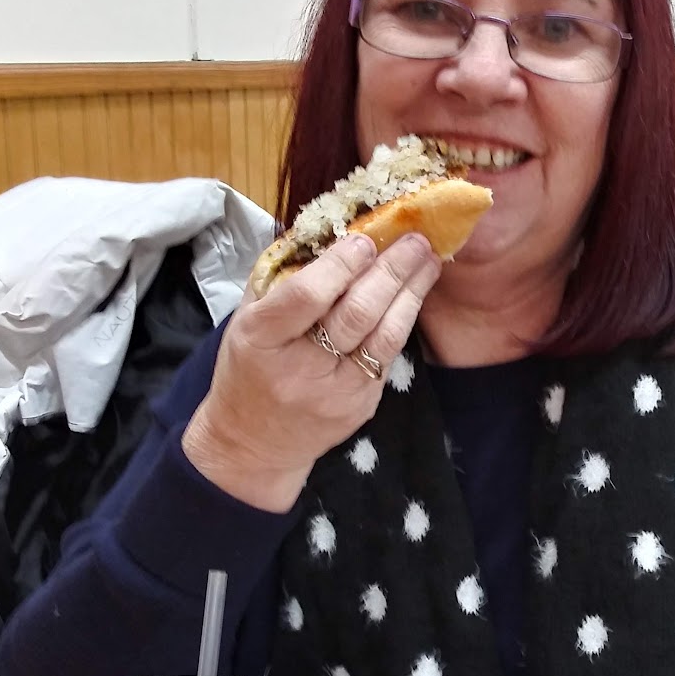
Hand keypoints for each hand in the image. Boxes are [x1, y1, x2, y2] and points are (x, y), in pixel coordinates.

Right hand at [182, 230, 441, 509]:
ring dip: (411, 293)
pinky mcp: (360, 407)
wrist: (252, 443)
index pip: (307, 296)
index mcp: (261, 339)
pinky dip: (403, 320)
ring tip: (427, 260)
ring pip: (383, 336)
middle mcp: (299, 369)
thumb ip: (281, 277)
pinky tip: (415, 295)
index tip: (366, 239)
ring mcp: (334, 393)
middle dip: (391, 271)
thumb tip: (328, 231)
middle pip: (356, 313)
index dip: (341, 265)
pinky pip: (388, 357)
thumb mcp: (246, 319)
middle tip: (415, 240)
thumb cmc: (249, 368)